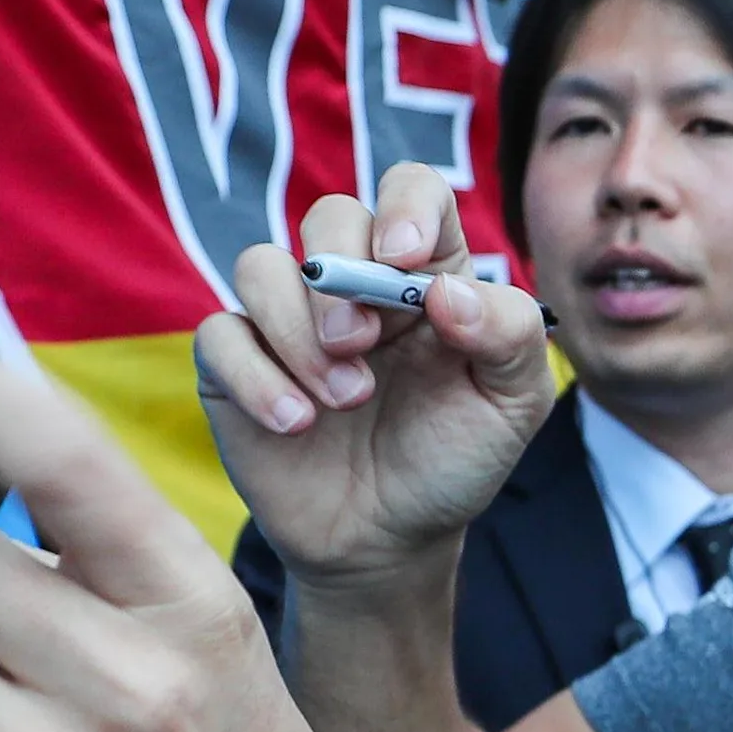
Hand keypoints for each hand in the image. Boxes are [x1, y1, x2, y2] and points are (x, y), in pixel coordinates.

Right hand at [191, 163, 554, 596]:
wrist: (392, 542)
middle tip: (362, 343)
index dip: (405, 205)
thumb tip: (447, 290)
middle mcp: (352, 282)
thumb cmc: (454, 458)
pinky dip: (256, 376)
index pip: (411, 189)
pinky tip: (296, 424)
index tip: (405, 257)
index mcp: (424, 273)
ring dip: (298, 331)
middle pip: (330, 217)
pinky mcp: (235, 366)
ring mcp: (286, 321)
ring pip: (260, 265)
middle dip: (341, 274)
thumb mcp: (513, 403)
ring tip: (343, 400)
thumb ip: (509, 334)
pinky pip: (219, 336)